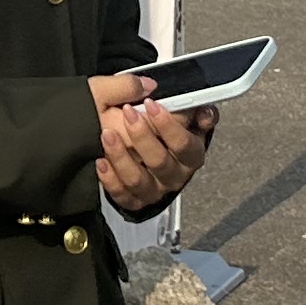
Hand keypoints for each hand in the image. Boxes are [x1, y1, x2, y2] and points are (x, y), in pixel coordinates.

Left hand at [90, 78, 214, 216]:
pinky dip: (110, 178)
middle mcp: (175, 176)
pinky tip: (101, 160)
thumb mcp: (186, 116)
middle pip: (160, 162)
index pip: (184, 144)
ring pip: (138, 180)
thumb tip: (204, 112)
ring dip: (121, 156)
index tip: (150, 104)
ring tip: (107, 134)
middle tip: (127, 113)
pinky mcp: (135, 200)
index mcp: (191, 155)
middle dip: (142, 136)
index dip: (168, 125)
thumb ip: (195, 110)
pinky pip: (121, 194)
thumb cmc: (168, 130)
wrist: (149, 151)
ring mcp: (154, 190)